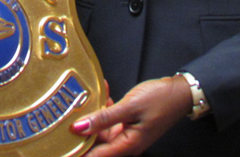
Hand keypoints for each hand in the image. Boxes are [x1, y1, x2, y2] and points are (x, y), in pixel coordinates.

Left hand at [70, 76, 192, 155]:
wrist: (179, 92)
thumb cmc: (160, 100)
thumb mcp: (129, 107)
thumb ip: (104, 118)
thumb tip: (79, 128)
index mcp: (127, 145)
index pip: (96, 155)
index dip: (77, 150)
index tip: (60, 145)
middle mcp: (126, 143)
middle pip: (96, 142)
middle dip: (82, 127)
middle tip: (67, 111)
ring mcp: (126, 133)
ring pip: (101, 128)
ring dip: (93, 112)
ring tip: (83, 96)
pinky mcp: (127, 122)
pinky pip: (109, 117)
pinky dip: (104, 105)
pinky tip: (101, 90)